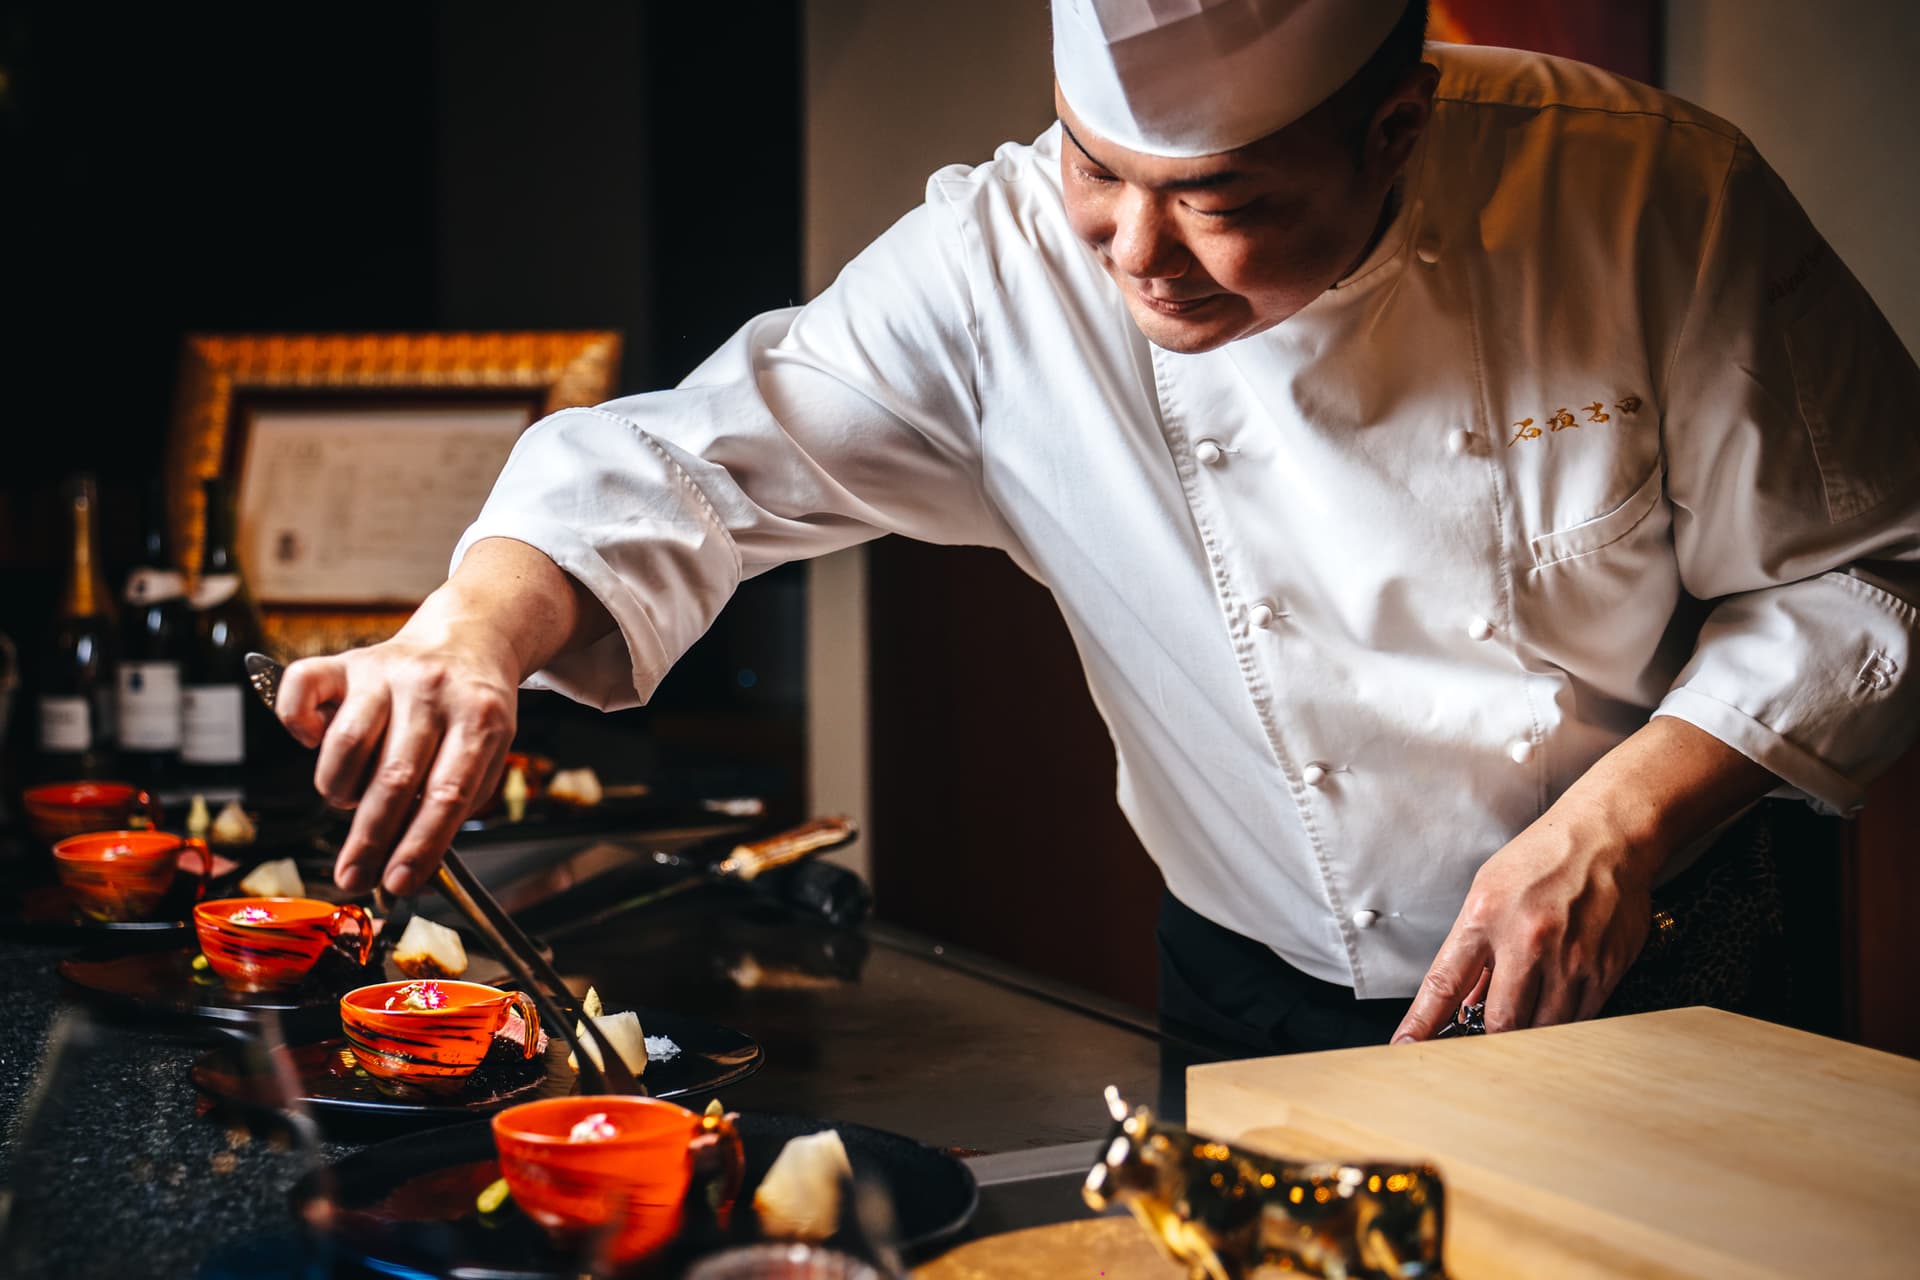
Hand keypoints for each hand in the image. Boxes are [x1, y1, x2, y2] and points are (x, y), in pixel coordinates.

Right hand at [278, 625, 518, 895]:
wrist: (468, 638)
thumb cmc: (474, 709)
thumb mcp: (490, 751)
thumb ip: (455, 802)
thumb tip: (409, 863)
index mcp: (480, 717)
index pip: (448, 792)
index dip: (420, 844)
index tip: (399, 882)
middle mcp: (431, 690)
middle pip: (394, 776)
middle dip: (371, 839)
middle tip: (354, 876)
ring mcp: (386, 672)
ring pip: (347, 742)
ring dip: (341, 788)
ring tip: (351, 800)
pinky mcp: (348, 661)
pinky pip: (301, 686)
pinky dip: (296, 721)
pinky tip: (313, 741)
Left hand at [1391, 804, 1656, 1040]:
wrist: (1607, 837)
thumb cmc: (1542, 860)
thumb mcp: (1487, 891)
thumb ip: (1475, 950)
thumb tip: (1465, 1000)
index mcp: (1485, 918)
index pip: (1444, 983)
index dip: (1423, 1022)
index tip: (1406, 1046)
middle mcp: (1527, 942)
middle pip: (1500, 1022)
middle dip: (1488, 1039)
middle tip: (1484, 1040)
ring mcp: (1571, 959)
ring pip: (1543, 1030)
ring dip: (1529, 1034)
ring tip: (1527, 1014)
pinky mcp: (1605, 970)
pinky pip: (1580, 1019)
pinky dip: (1563, 1022)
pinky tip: (1558, 1001)